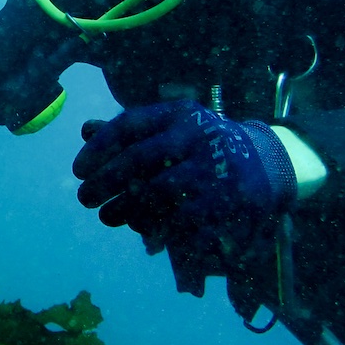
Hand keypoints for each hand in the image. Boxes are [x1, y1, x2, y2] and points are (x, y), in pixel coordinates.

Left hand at [73, 101, 294, 294]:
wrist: (266, 165)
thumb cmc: (203, 146)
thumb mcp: (173, 128)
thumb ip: (132, 131)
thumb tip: (86, 129)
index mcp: (181, 115)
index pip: (129, 125)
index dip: (98, 148)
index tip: (78, 170)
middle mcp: (198, 138)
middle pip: (139, 159)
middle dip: (105, 182)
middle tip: (85, 198)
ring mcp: (213, 172)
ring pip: (156, 194)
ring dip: (126, 209)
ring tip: (110, 217)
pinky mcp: (226, 205)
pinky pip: (180, 222)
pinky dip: (156, 228)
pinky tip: (142, 230)